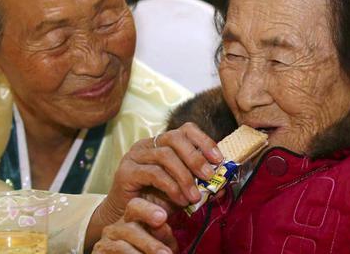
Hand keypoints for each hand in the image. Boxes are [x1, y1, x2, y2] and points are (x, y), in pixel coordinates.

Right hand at [85, 123, 221, 250]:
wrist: (127, 220)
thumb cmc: (156, 202)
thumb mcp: (183, 191)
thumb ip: (200, 186)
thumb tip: (224, 186)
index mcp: (162, 142)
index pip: (185, 130)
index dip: (204, 141)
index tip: (218, 159)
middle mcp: (147, 144)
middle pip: (175, 138)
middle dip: (196, 157)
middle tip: (209, 177)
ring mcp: (135, 156)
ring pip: (165, 155)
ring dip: (185, 176)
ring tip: (195, 196)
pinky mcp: (126, 171)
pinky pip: (154, 173)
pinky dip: (171, 186)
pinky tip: (180, 200)